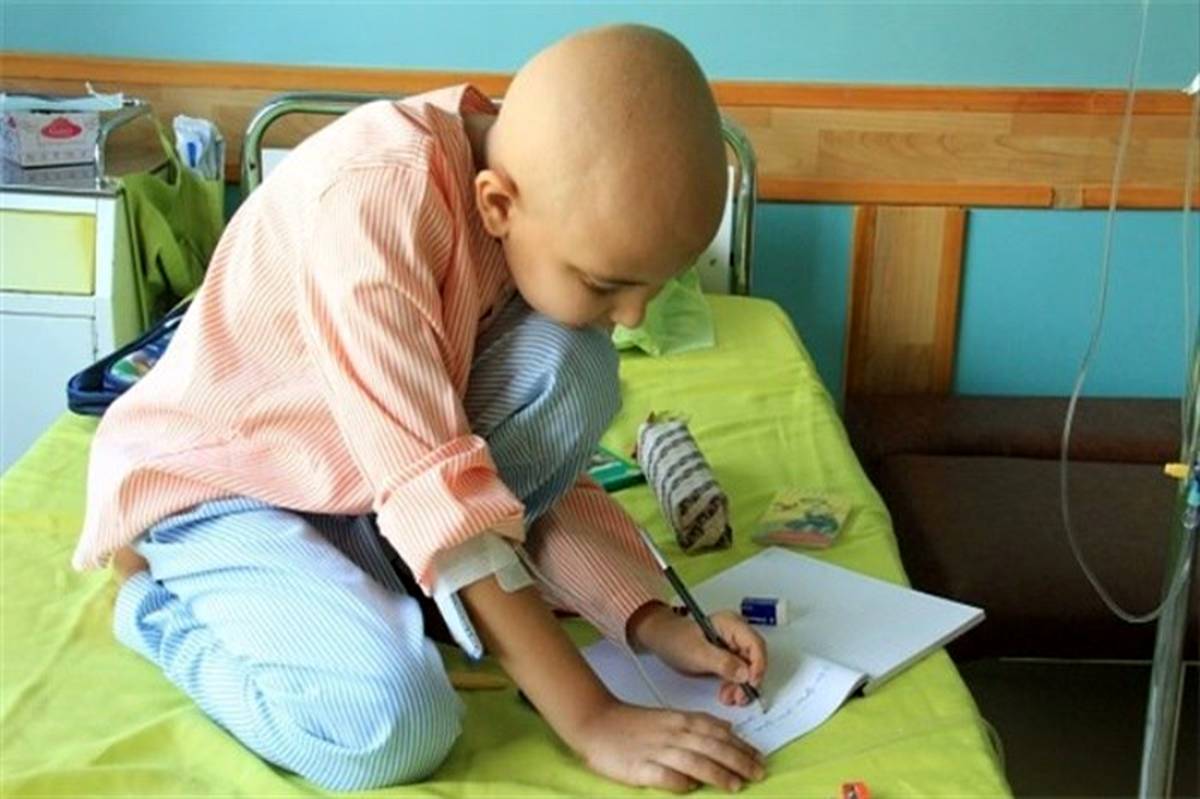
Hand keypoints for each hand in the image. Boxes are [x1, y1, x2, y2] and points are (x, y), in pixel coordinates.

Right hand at [574, 700, 765, 792]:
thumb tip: (728, 729)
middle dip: (738, 761)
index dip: (740, 746)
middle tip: (758, 773)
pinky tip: (691, 788)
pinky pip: (663, 776)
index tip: (759, 758)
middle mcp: (673, 734)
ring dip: (717, 773)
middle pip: (711, 747)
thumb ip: (698, 723)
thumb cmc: (635, 723)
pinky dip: (679, 781)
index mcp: (681, 720)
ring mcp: (657, 751)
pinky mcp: (639, 768)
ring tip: (736, 785)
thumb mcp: (671, 716)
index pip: (718, 733)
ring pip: (693, 761)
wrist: (597, 722)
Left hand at [629, 603, 766, 706]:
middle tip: (740, 696)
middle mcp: (736, 632)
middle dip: (749, 680)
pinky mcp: (729, 656)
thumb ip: (723, 663)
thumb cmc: (675, 639)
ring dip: (742, 686)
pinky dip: (735, 685)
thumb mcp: (698, 653)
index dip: (757, 666)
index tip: (751, 684)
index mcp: (731, 624)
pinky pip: (740, 672)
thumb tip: (745, 673)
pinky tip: (726, 693)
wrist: (661, 640)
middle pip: (755, 658)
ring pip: (749, 668)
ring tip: (729, 697)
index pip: (756, 645)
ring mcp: (733, 644)